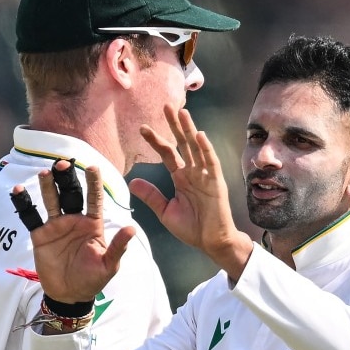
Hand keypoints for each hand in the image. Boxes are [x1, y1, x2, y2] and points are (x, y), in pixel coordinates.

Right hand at [12, 161, 135, 303]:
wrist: (69, 295)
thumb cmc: (92, 279)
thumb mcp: (109, 265)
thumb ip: (117, 246)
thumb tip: (132, 228)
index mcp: (92, 224)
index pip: (94, 198)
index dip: (93, 183)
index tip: (92, 167)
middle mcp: (74, 220)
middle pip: (70, 194)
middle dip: (67, 179)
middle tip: (62, 164)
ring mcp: (56, 226)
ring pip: (51, 200)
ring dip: (48, 186)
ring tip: (45, 173)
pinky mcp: (39, 235)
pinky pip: (31, 216)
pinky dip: (24, 203)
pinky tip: (18, 191)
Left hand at [129, 105, 252, 277]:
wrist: (211, 243)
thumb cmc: (191, 228)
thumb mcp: (165, 210)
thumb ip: (151, 195)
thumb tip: (132, 181)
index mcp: (181, 177)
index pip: (167, 154)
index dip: (156, 141)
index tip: (142, 128)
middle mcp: (193, 172)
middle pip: (182, 144)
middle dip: (174, 125)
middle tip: (166, 106)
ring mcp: (205, 175)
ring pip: (196, 147)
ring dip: (189, 129)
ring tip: (181, 112)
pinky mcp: (216, 182)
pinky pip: (211, 162)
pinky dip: (205, 148)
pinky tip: (199, 135)